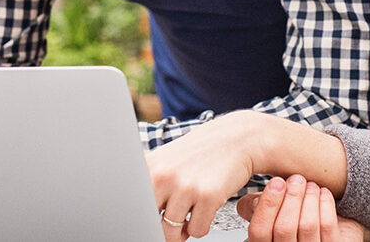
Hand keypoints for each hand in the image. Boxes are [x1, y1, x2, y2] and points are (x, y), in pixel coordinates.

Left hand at [147, 112, 262, 240]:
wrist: (237, 138)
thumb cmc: (201, 153)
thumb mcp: (167, 161)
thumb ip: (151, 185)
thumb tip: (139, 219)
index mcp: (149, 166)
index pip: (132, 207)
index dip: (140, 220)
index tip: (147, 223)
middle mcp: (164, 175)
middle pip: (150, 224)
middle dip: (161, 228)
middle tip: (173, 219)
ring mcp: (185, 186)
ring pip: (171, 233)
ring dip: (182, 230)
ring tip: (190, 212)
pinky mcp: (208, 196)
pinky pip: (197, 231)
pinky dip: (201, 226)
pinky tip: (205, 209)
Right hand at [237, 176, 368, 241]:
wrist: (324, 231)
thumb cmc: (292, 222)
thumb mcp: (268, 215)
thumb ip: (257, 207)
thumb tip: (248, 199)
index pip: (259, 231)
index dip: (267, 205)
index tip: (276, 182)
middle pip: (284, 228)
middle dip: (292, 198)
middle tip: (296, 179)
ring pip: (307, 226)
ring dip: (309, 198)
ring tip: (309, 184)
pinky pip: (328, 227)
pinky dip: (325, 204)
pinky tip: (322, 193)